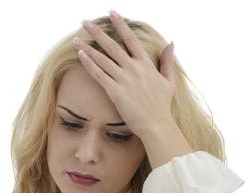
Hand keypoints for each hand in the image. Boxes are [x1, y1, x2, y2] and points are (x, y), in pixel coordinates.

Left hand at [74, 10, 175, 138]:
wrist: (157, 124)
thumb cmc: (161, 106)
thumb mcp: (168, 80)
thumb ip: (167, 61)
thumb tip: (171, 43)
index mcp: (146, 64)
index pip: (131, 39)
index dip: (120, 24)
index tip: (112, 13)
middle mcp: (134, 68)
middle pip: (112, 45)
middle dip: (97, 31)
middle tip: (84, 21)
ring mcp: (124, 79)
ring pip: (103, 59)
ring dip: (87, 47)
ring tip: (76, 38)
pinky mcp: (115, 92)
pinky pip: (99, 75)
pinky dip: (89, 64)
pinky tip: (80, 55)